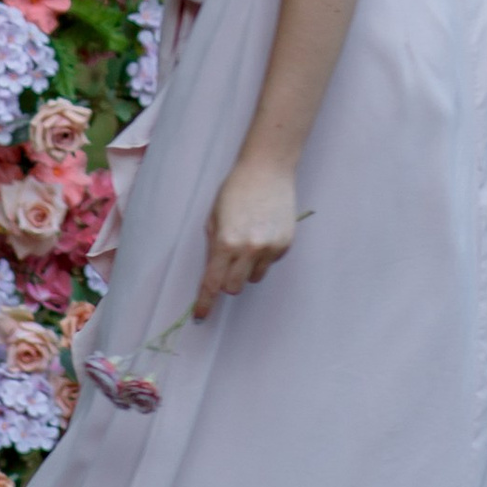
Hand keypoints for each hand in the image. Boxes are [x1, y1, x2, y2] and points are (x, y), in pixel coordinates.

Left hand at [195, 154, 300, 317]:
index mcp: (226, 242)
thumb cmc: (235, 189)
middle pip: (234, 287)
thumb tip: (214, 271)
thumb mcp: (214, 217)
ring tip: (248, 243)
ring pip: (254, 277)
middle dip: (227, 281)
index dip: (205, 302)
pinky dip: (263, 256)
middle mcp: (249, 249)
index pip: (213, 282)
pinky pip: (270, 263)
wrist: (267, 170)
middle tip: (226, 265)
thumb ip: (214, 246)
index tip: (200, 316)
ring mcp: (270, 248)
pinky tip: (262, 233)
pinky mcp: (285, 244)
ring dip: (247, 269)